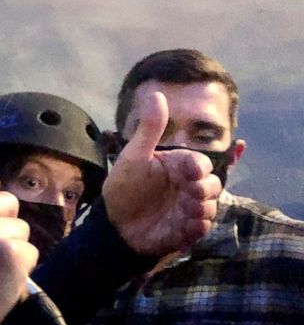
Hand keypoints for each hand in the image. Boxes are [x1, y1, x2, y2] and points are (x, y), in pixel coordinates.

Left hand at [103, 91, 220, 255]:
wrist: (112, 224)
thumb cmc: (123, 187)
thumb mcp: (134, 157)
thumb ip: (149, 128)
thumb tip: (156, 94)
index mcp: (178, 166)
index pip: (199, 163)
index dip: (198, 167)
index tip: (191, 172)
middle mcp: (187, 186)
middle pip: (211, 185)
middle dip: (204, 189)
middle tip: (189, 193)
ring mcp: (188, 209)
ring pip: (210, 206)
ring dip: (201, 208)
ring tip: (184, 211)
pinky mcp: (186, 230)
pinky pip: (202, 228)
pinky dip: (197, 227)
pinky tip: (186, 226)